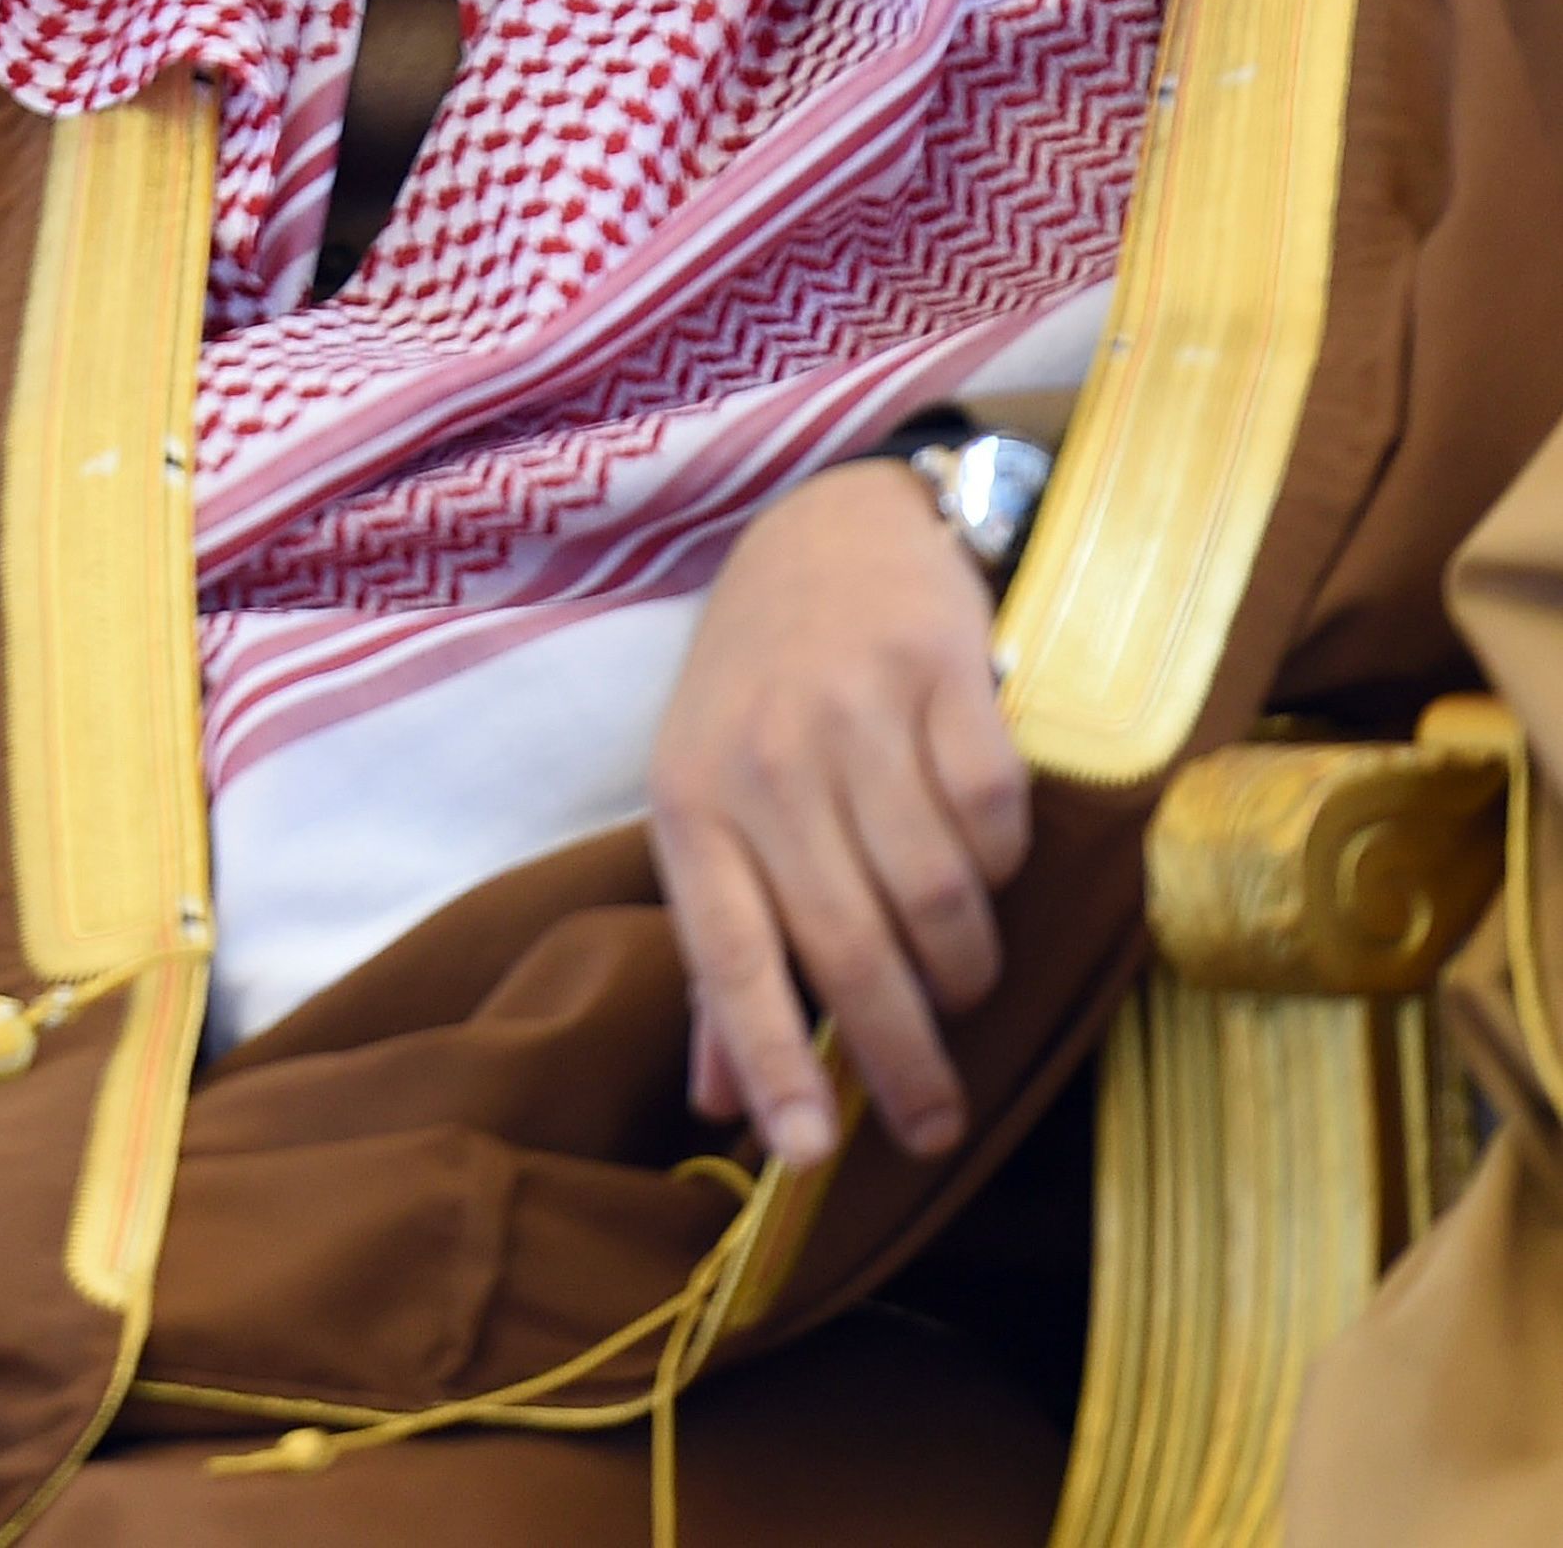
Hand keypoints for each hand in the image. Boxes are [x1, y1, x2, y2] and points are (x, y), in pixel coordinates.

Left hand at [648, 461, 1029, 1171]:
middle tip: (935, 1124)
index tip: (812, 1160)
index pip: (728, 959)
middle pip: (852, 947)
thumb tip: (719, 1102)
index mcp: (690, 807)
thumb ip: (719, 953)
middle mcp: (763, 765)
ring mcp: (852, 716)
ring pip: (936, 895)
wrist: (829, 533)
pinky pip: (995, 816)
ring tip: (964, 976)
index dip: (772, 1064)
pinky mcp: (941, 674)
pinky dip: (1003, 862)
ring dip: (963, 963)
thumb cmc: (759, 693)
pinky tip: (988, 861)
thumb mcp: (708, 803)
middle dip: (902, 1057)